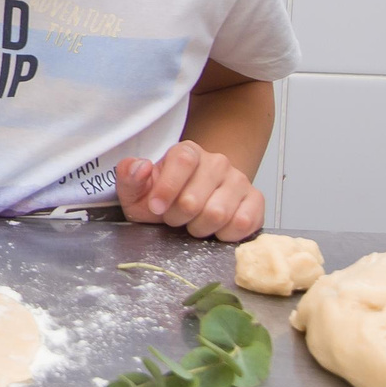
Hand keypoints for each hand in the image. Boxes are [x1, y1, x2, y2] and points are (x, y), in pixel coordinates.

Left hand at [116, 141, 264, 241]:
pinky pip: (242, 223)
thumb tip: (141, 166)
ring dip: (199, 228)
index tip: (156, 207)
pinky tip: (215, 229)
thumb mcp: (137, 190)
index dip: (167, 188)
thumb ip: (129, 176)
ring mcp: (239, 180)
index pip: (182, 161)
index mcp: (187, 152)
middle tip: (174, 218)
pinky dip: (224, 234)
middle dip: (178, 217)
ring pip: (218, 214)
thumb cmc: (164, 197)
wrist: (194, 203)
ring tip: (193, 223)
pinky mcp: (255, 200)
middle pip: (195, 198)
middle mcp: (217, 161)